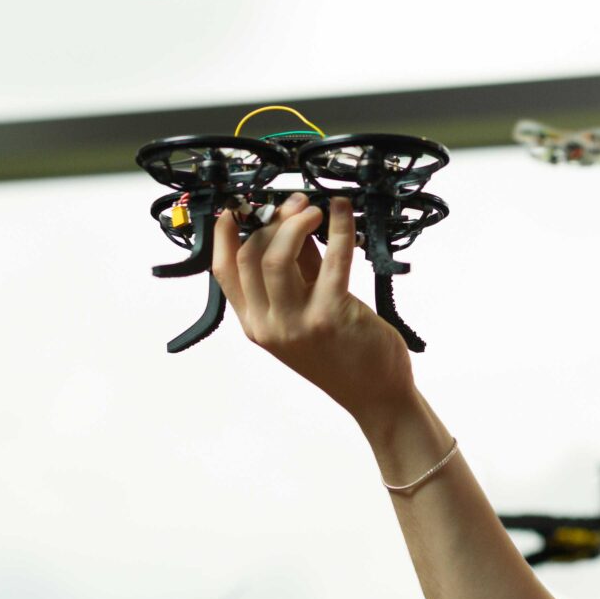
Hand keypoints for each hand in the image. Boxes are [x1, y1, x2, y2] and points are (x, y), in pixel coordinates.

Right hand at [212, 192, 415, 422]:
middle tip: (297, 203)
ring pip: (277, 256)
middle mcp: (269, 325)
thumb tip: (293, 224)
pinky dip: (338, 229)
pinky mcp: (330, 316)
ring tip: (315, 209)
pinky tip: (344, 213)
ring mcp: (297, 323)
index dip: (225, 234)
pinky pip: (331, 261)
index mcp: (255, 323)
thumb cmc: (342, 353)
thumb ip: (297, 271)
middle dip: (272, 219)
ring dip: (296, 223)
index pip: (224, 271)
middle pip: (251, 256)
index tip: (237, 208)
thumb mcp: (305, 311)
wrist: (374, 395)